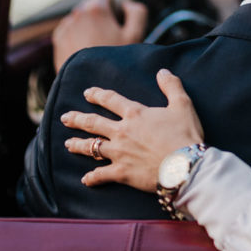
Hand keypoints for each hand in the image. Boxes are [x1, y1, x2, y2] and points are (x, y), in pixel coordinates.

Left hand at [52, 0, 147, 72]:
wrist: (89, 83)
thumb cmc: (114, 59)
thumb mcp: (135, 35)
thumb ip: (137, 12)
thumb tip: (126, 4)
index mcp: (96, 10)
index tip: (117, 13)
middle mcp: (78, 14)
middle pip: (91, 4)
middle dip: (100, 14)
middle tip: (110, 34)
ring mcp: (66, 26)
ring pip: (80, 17)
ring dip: (88, 24)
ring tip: (97, 44)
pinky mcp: (58, 39)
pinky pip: (70, 29)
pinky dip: (77, 34)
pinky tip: (86, 49)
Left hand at [61, 69, 203, 191]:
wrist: (183, 166)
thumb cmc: (184, 134)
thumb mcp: (183, 104)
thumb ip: (171, 86)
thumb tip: (163, 72)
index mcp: (135, 114)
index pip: (111, 100)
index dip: (98, 95)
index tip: (87, 93)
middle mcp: (122, 132)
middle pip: (93, 123)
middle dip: (77, 119)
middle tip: (65, 117)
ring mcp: (119, 153)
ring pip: (91, 147)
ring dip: (78, 145)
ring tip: (67, 144)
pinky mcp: (121, 173)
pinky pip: (101, 175)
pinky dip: (92, 177)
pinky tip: (85, 179)